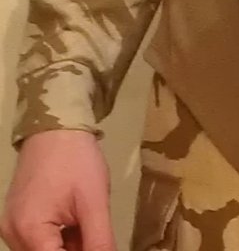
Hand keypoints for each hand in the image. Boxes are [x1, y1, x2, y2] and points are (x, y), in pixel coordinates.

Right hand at [0, 131, 116, 250]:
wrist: (56, 127)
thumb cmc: (76, 160)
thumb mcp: (94, 202)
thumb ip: (99, 240)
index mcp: (29, 232)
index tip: (97, 247)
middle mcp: (13, 235)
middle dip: (75, 250)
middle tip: (97, 236)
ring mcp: (12, 226)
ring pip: (43, 250)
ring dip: (67, 247)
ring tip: (88, 226)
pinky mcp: (17, 217)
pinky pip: (37, 239)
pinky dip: (58, 238)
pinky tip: (77, 224)